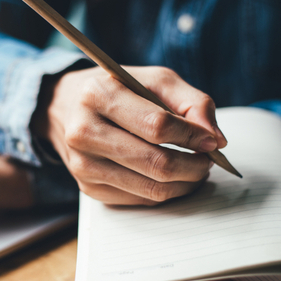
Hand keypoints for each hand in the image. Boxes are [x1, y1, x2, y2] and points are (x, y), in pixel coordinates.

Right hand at [32, 66, 226, 205]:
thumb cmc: (117, 90)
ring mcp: (82, 165)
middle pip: (156, 163)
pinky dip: (165, 192)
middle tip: (208, 160)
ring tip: (194, 168)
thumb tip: (214, 139)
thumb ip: (191, 102)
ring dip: (184, 183)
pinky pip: (140, 200)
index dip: (192, 137)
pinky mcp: (87, 188)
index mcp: (98, 96)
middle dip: (194, 166)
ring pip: (151, 189)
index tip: (212, 141)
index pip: (157, 126)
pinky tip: (170, 177)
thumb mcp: (154, 80)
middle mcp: (83, 132)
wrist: (66, 108)